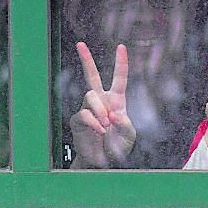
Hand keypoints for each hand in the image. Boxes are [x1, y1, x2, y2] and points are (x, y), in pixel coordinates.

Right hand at [70, 41, 135, 167]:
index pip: (119, 78)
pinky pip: (84, 113)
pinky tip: (99, 130)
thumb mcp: (129, 136)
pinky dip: (94, 122)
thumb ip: (125, 124)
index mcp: (116, 101)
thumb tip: (112, 113)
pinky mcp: (78, 120)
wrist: (103, 163)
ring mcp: (88, 109)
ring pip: (90, 96)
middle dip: (86, 59)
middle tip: (80, 44)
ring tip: (105, 125)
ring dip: (99, 110)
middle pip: (92, 75)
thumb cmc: (117, 147)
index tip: (121, 47)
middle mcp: (101, 101)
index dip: (121, 63)